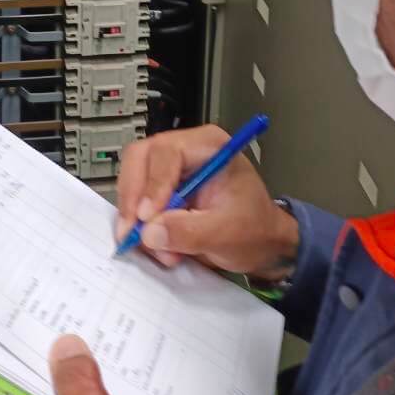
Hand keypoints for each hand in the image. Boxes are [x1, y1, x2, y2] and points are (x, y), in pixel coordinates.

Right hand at [116, 125, 298, 276]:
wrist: (261, 245)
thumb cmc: (254, 230)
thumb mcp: (227, 233)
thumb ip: (189, 231)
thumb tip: (150, 231)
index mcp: (208, 146)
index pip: (166, 152)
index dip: (153, 184)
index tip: (147, 217)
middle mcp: (185, 151)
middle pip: (139, 159)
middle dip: (133, 198)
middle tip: (132, 232)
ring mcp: (170, 170)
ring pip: (132, 181)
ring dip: (136, 217)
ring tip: (161, 248)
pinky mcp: (161, 191)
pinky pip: (136, 202)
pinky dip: (140, 226)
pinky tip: (161, 246)